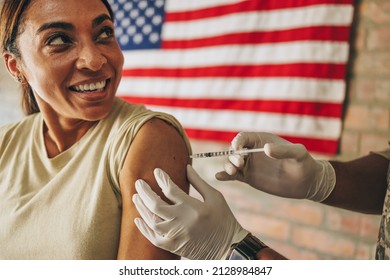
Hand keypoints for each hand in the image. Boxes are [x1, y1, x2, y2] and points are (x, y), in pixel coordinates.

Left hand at [132, 165, 248, 259]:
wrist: (228, 248)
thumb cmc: (224, 220)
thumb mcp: (215, 197)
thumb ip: (198, 182)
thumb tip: (186, 166)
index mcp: (193, 207)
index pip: (170, 189)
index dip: (161, 178)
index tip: (156, 171)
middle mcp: (182, 221)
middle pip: (155, 204)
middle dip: (144, 191)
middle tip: (138, 183)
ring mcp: (176, 235)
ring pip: (151, 220)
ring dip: (141, 207)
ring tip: (136, 197)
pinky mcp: (173, 246)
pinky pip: (153, 238)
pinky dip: (144, 229)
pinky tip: (138, 219)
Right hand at [216, 132, 334, 200]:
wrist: (307, 182)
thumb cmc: (305, 164)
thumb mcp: (298, 154)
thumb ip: (284, 150)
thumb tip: (266, 149)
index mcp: (261, 140)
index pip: (243, 137)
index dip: (237, 142)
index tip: (238, 149)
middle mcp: (253, 152)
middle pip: (234, 150)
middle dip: (233, 156)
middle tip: (241, 164)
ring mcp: (250, 165)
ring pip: (232, 163)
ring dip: (228, 166)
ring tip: (232, 171)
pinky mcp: (249, 178)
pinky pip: (234, 176)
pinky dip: (225, 176)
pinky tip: (219, 177)